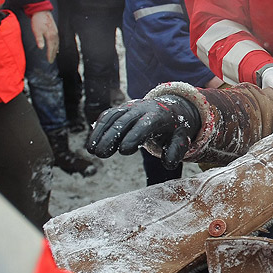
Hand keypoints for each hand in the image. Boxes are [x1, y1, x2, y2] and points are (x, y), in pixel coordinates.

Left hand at [30, 10, 58, 62]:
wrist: (41, 11)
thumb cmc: (38, 20)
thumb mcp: (36, 30)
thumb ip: (39, 39)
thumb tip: (41, 48)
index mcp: (50, 36)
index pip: (51, 48)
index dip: (50, 55)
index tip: (49, 61)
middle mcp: (55, 35)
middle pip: (55, 47)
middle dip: (53, 54)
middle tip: (51, 60)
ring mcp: (56, 32)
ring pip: (57, 43)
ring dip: (55, 50)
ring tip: (54, 55)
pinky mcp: (55, 30)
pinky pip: (57, 40)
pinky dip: (57, 45)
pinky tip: (55, 45)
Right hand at [87, 94, 201, 167]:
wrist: (170, 108)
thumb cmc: (174, 128)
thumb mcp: (180, 139)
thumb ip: (175, 151)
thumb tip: (168, 164)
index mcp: (158, 116)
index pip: (145, 124)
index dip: (134, 136)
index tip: (124, 151)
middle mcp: (142, 109)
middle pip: (124, 121)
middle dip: (111, 136)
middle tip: (101, 154)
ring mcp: (130, 107)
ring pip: (112, 117)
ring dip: (100, 132)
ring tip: (92, 150)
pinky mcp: (121, 109)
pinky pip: (108, 115)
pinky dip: (98, 127)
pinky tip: (92, 142)